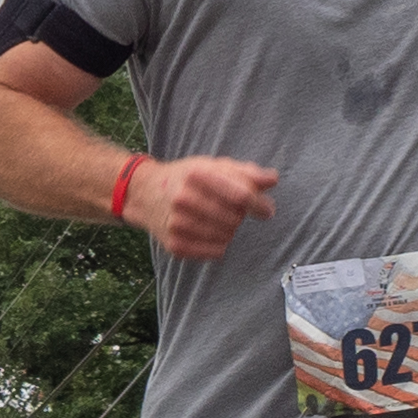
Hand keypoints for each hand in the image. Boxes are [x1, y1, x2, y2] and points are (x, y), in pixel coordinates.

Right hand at [123, 154, 277, 260]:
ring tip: (218, 220)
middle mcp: (184, 199)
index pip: (241, 195)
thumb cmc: (186, 177)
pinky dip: (219, 245)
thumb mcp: (213, 165)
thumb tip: (272, 180)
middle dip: (240, 216)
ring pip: (226, 236)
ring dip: (230, 230)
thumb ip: (246, 172)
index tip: (267, 211)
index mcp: (197, 174)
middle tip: (230, 211)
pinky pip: (215, 252)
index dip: (260, 205)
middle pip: (235, 218)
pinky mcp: (174, 244)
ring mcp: (177, 223)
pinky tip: (211, 233)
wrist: (145, 193)